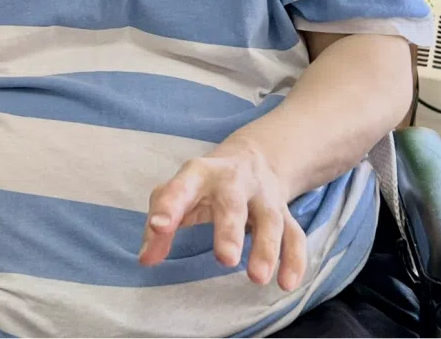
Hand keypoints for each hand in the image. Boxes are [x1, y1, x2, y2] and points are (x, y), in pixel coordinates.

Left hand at [139, 140, 306, 290]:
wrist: (253, 157)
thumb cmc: (204, 185)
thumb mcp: (178, 194)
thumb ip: (158, 226)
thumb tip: (146, 259)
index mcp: (200, 174)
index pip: (183, 186)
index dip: (171, 205)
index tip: (160, 226)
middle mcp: (234, 182)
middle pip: (233, 202)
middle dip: (230, 229)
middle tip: (224, 258)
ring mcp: (262, 197)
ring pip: (269, 219)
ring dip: (266, 248)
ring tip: (257, 277)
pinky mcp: (284, 213)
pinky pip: (294, 234)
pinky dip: (294, 258)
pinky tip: (286, 283)